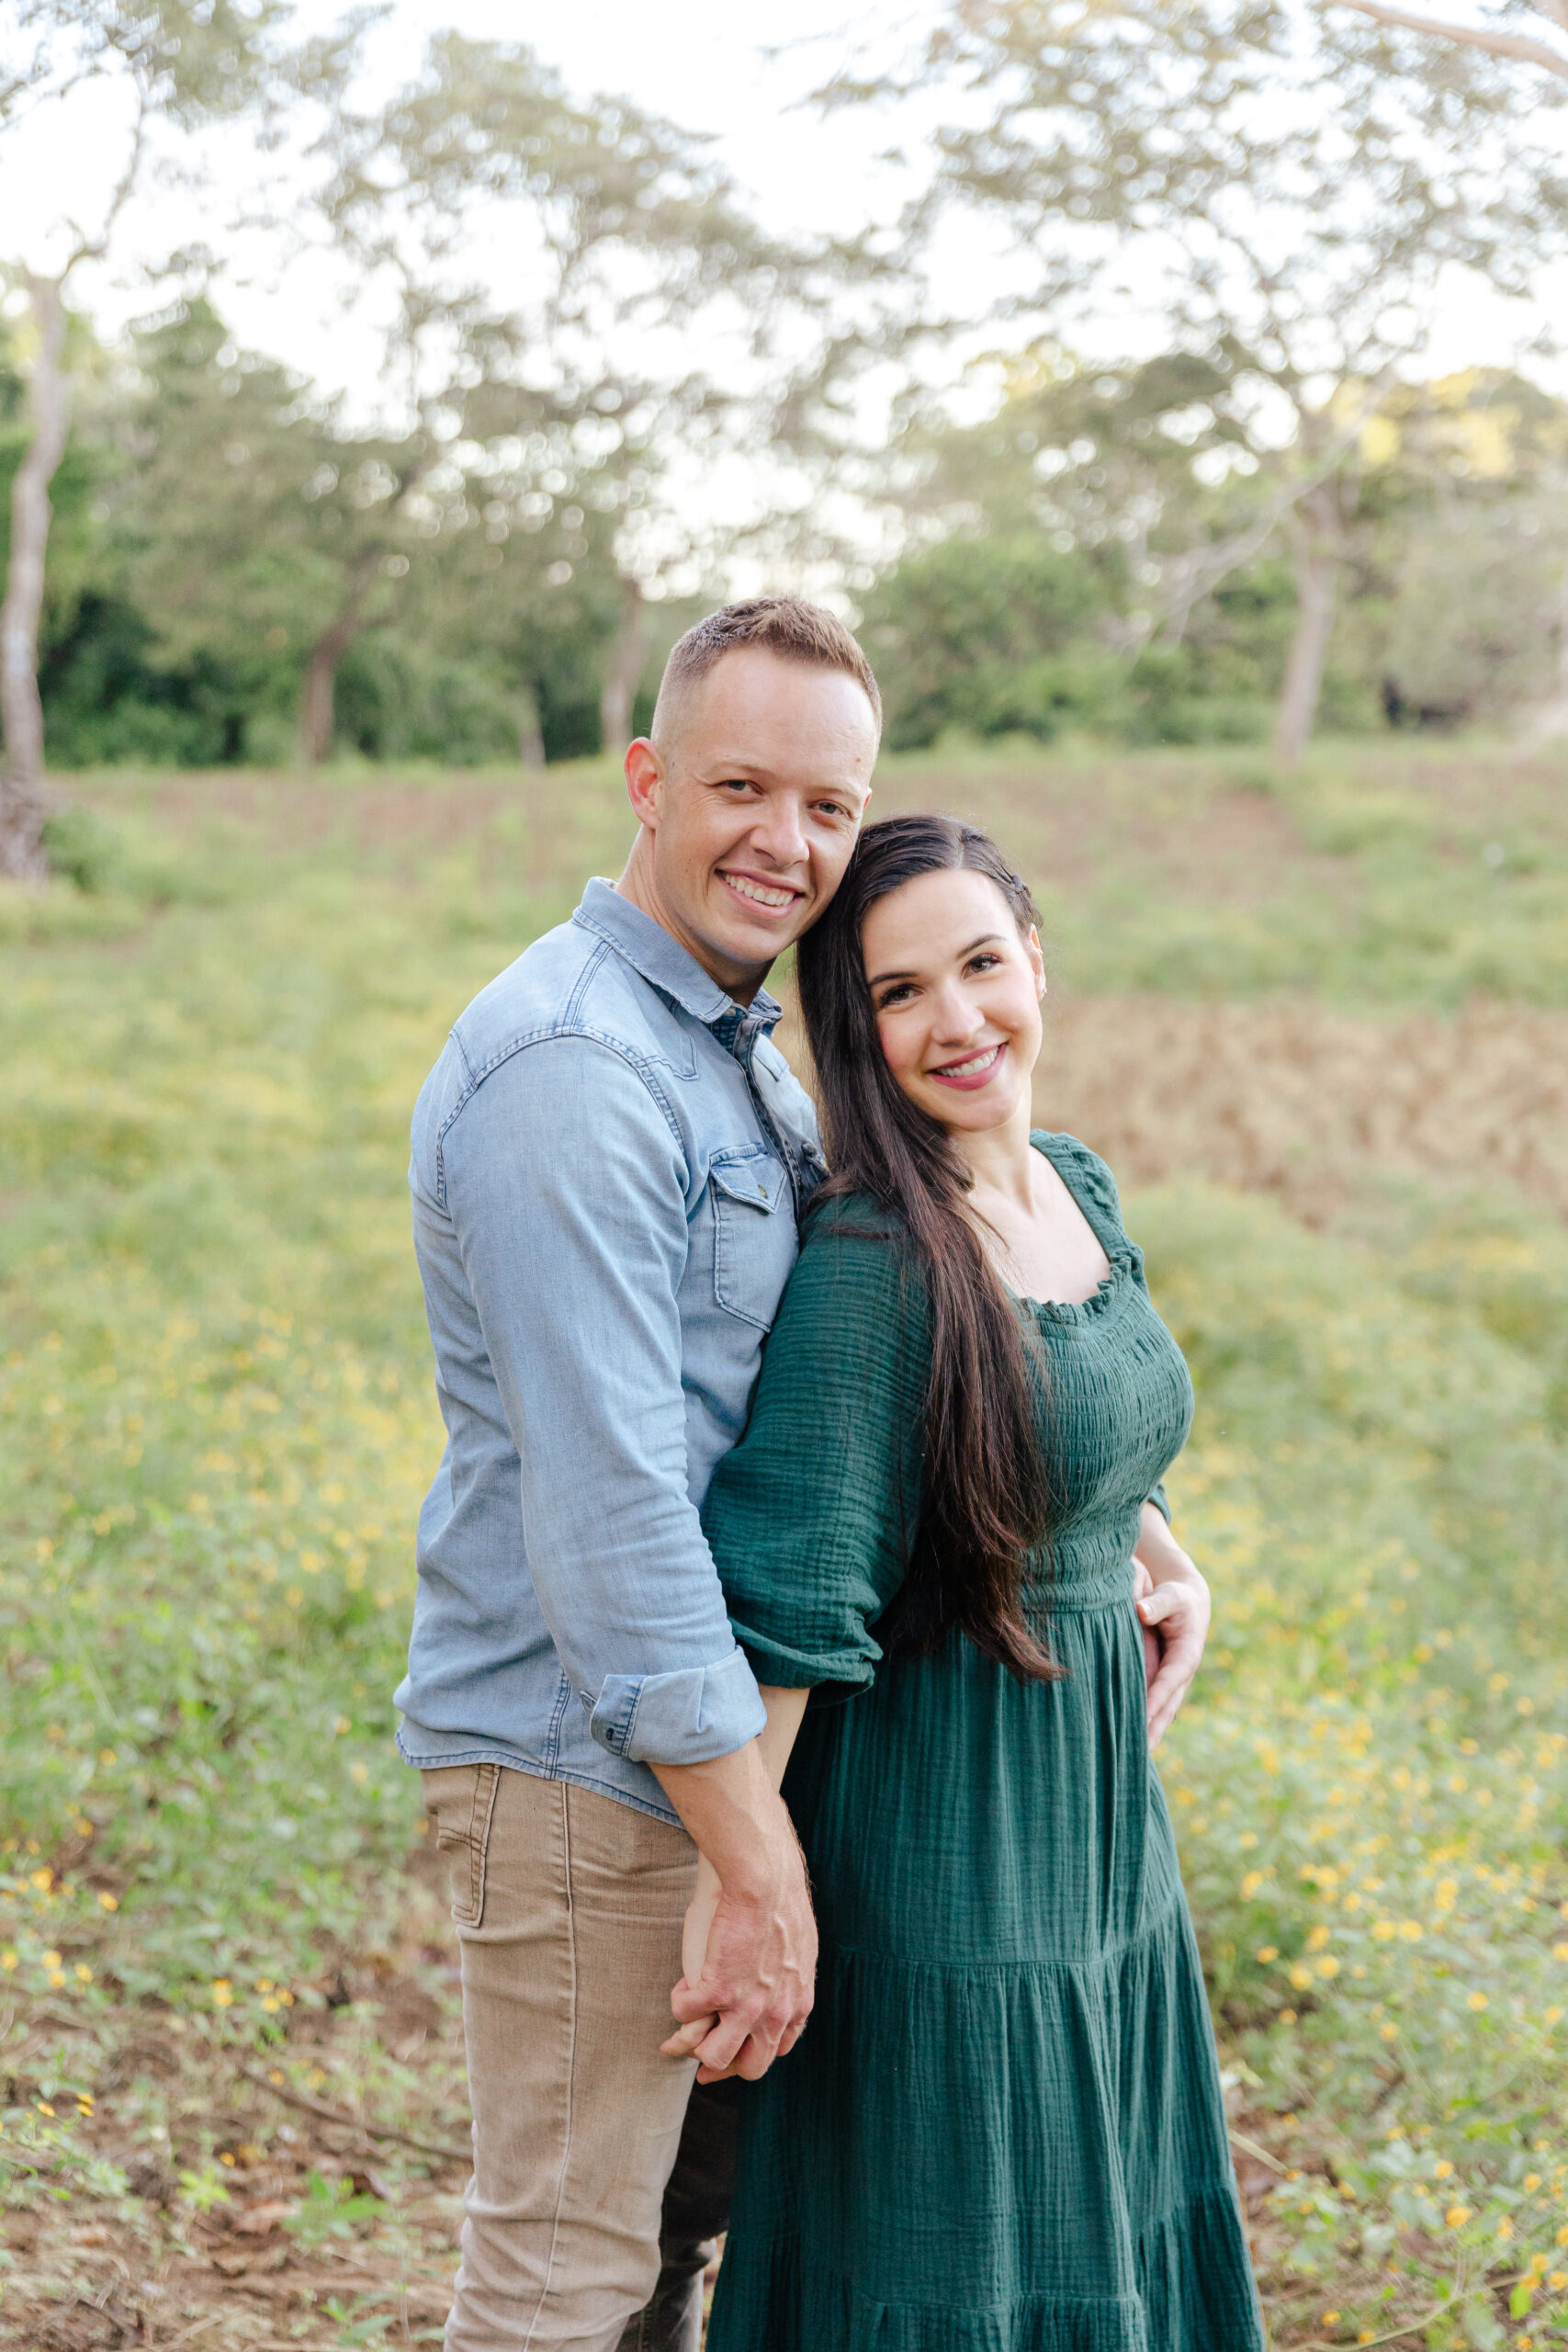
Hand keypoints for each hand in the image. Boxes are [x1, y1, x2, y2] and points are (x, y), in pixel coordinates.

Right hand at [659, 1850, 816, 2082]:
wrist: (767, 1881)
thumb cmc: (782, 1901)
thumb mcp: (800, 1948)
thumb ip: (790, 1974)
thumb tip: (784, 1978)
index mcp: (797, 2005)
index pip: (777, 2049)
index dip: (753, 2053)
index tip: (737, 2049)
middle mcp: (775, 2015)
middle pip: (750, 2067)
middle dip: (724, 2067)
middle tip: (703, 2066)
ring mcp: (746, 2008)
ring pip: (713, 2056)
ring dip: (695, 2044)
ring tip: (684, 2026)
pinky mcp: (716, 1991)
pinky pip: (686, 2014)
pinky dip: (680, 2001)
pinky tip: (680, 1987)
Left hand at [1133, 1505, 1210, 1748]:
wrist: (1186, 1600)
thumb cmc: (1176, 1595)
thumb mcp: (1171, 1594)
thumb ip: (1157, 1602)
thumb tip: (1141, 1611)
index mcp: (1187, 1654)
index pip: (1170, 1680)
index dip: (1156, 1699)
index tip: (1141, 1718)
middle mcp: (1182, 1673)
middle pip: (1167, 1707)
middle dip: (1153, 1729)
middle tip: (1136, 1754)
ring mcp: (1172, 1681)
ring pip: (1161, 1713)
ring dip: (1148, 1734)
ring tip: (1129, 1760)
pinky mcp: (1161, 1683)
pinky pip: (1152, 1707)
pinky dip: (1142, 1724)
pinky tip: (1126, 1742)